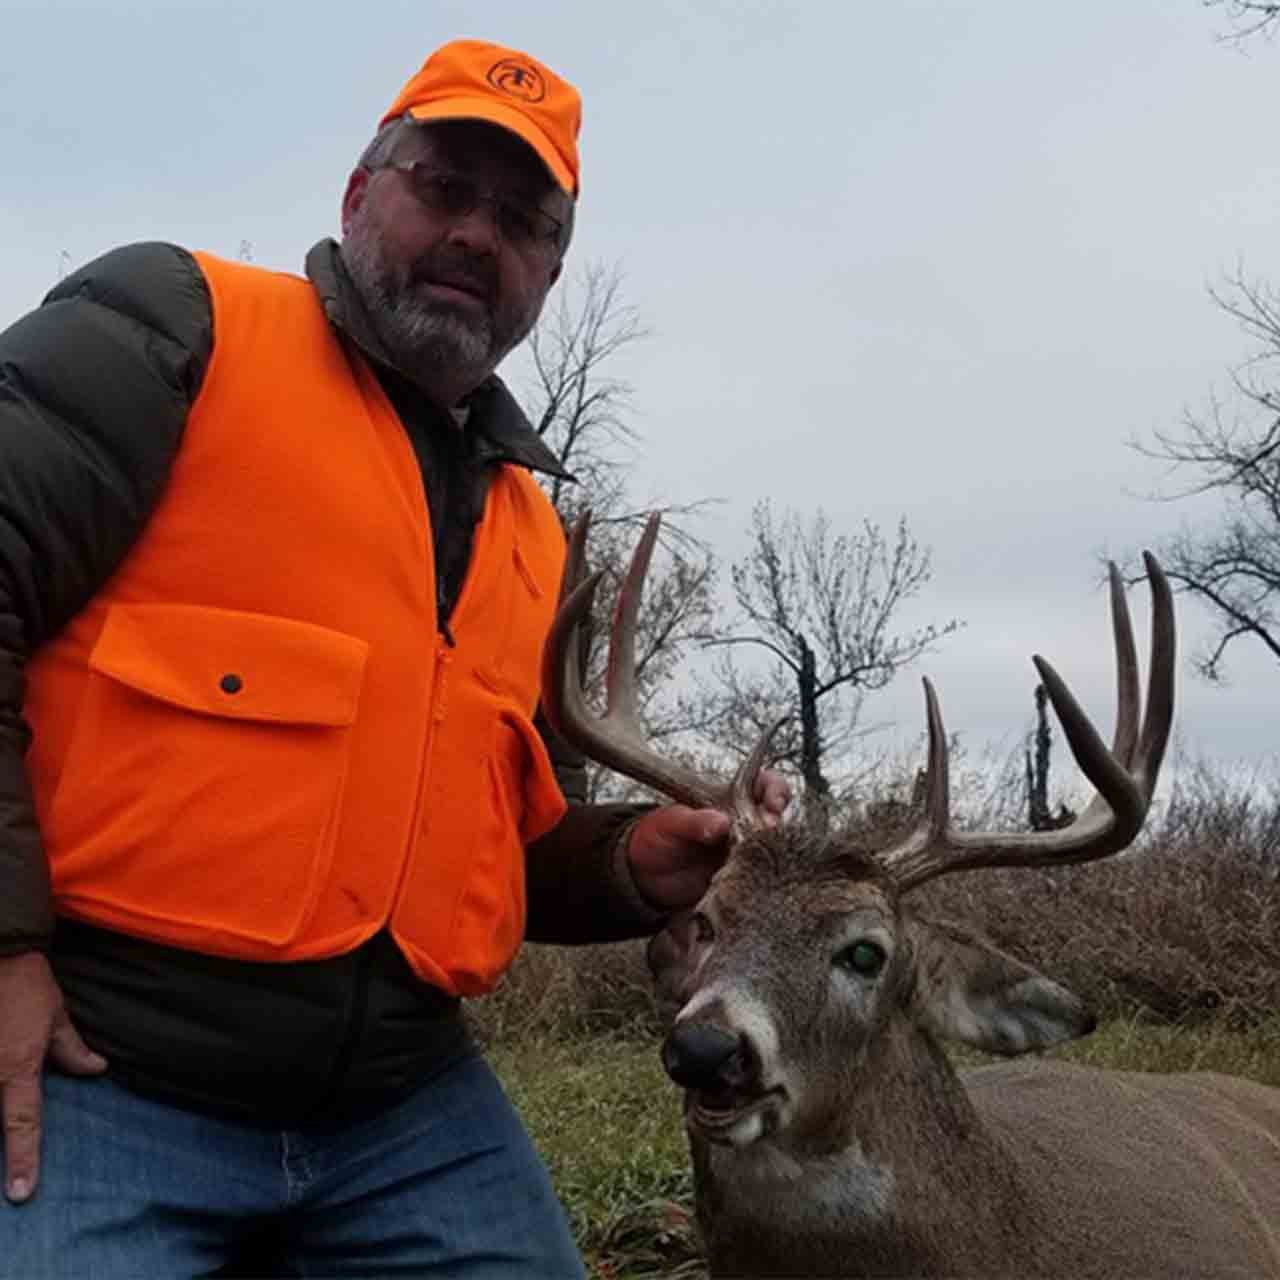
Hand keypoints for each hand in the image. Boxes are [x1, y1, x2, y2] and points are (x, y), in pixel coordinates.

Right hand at [0, 951, 106, 1203]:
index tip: (21, 1193)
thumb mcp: (55, 1018)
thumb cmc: (27, 987)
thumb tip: (97, 1070)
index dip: (23, 1159)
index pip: (23, 1123)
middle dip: (1, 1150)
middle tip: (14, 1180)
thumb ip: (72, 1050)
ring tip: (2, 1131)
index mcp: (18, 1069)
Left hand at [626, 769, 791, 912]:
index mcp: (726, 800)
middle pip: (776, 814)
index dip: (773, 789)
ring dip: (774, 850)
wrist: (644, 876)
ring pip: (774, 846)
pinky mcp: (741, 878)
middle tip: (769, 830)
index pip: (760, 784)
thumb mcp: (670, 825)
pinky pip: (762, 874)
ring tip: (760, 856)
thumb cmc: (656, 838)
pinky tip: (758, 879)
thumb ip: (694, 822)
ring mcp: (744, 851)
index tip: (773, 803)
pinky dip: (765, 875)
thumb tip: (721, 823)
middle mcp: (741, 823)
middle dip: (778, 820)